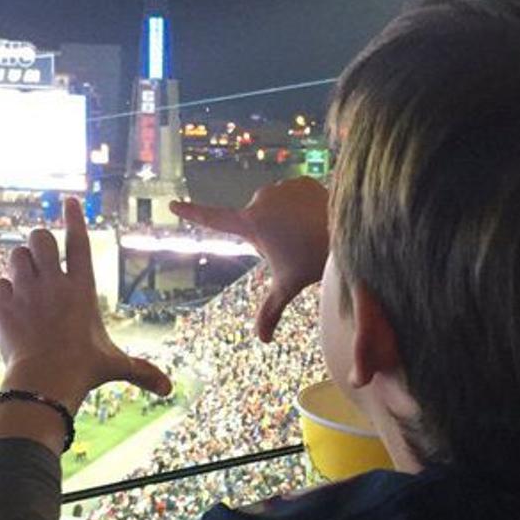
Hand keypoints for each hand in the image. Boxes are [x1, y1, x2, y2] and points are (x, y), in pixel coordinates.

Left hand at [0, 198, 170, 411]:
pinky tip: (11, 301)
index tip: (69, 200)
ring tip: (26, 276)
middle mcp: (53, 282)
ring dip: (21, 260)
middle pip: (40, 237)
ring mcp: (25, 291)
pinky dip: (5, 288)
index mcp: (82, 288)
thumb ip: (141, 371)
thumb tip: (168, 390)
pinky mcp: (3, 305)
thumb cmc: (83, 371)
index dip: (74, 218)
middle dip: (41, 241)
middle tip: (42, 255)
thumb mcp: (115, 366)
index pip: (78, 241)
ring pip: (16, 254)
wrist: (44, 382)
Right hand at [171, 177, 328, 341]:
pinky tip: (316, 216)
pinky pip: (295, 196)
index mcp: (250, 223)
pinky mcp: (299, 179)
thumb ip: (270, 311)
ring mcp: (280, 187)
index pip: (213, 219)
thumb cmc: (313, 261)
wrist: (347, 233)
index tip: (172, 203)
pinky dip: (302, 205)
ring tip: (306, 231)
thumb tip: (262, 340)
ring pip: (277, 207)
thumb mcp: (287, 286)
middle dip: (269, 232)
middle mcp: (259, 199)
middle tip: (293, 246)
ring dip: (286, 217)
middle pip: (257, 220)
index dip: (191, 212)